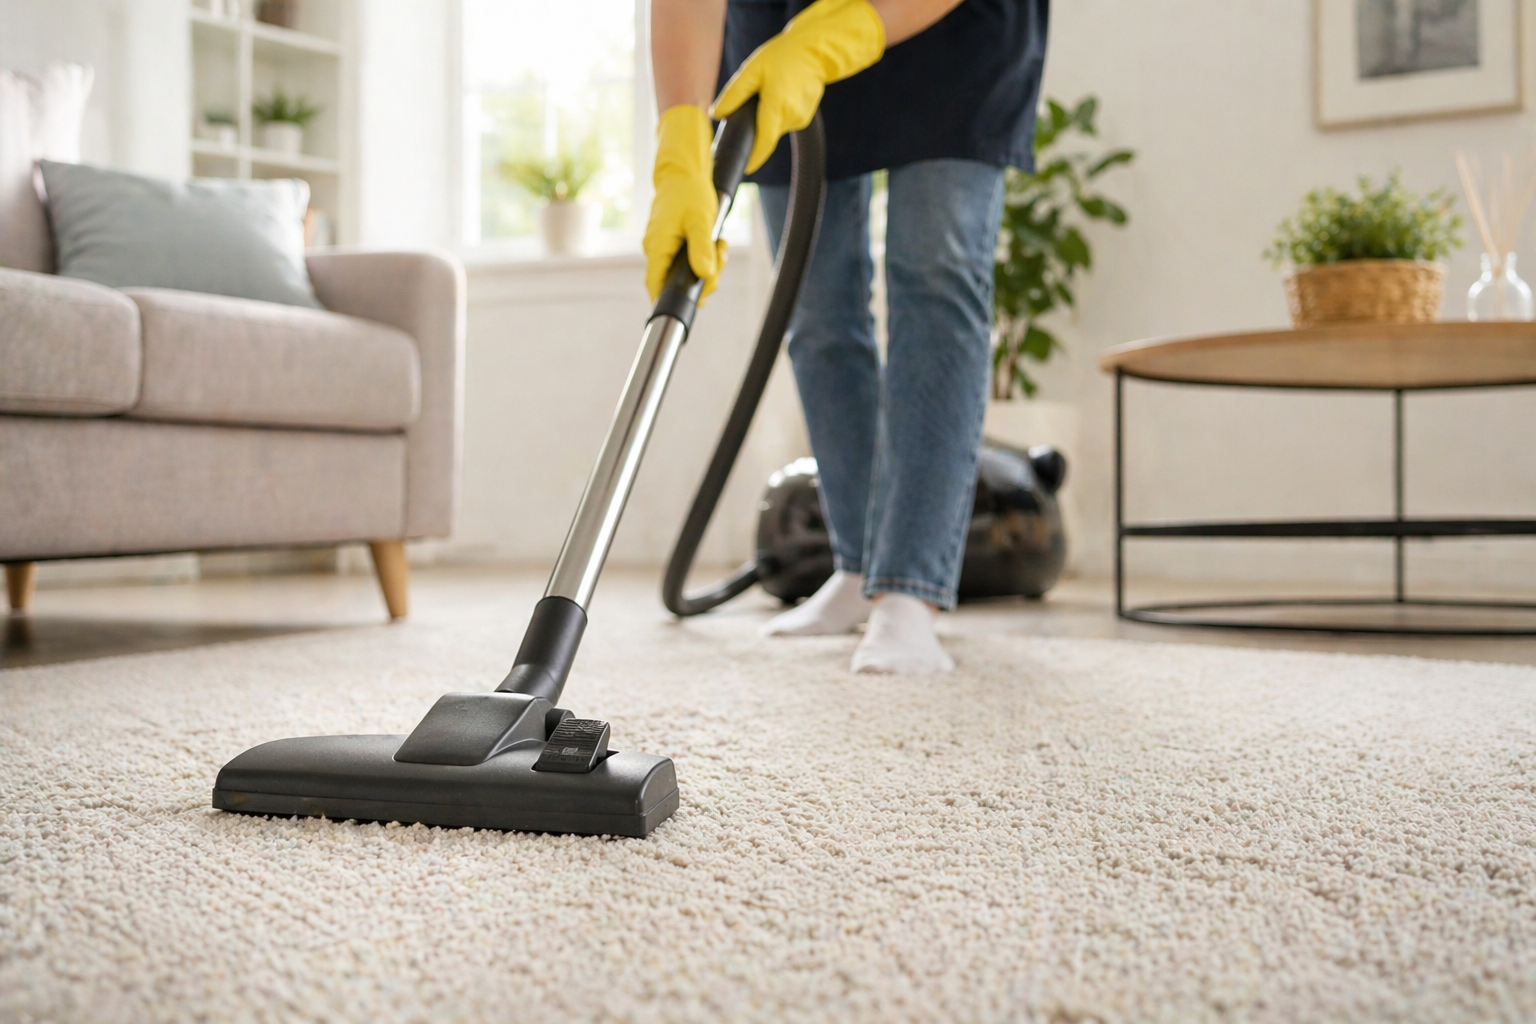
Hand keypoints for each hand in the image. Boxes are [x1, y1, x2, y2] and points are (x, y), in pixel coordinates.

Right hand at [643, 104, 726, 301]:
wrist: (684, 172)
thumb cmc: (690, 193)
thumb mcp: (701, 220)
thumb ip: (702, 248)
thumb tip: (705, 275)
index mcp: (657, 246)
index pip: (655, 285)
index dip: (670, 299)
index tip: (695, 299)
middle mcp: (656, 250)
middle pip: (676, 283)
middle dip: (704, 278)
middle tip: (720, 257)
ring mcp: (663, 247)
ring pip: (686, 272)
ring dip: (708, 265)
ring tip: (720, 244)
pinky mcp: (672, 244)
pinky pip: (688, 260)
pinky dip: (705, 256)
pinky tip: (715, 243)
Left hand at [710, 0, 885, 172]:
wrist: (815, 50)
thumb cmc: (783, 56)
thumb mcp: (753, 70)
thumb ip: (733, 94)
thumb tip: (716, 114)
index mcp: (776, 106)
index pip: (764, 142)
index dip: (753, 159)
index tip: (744, 169)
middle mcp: (790, 116)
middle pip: (765, 134)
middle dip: (755, 126)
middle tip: (752, 102)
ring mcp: (800, 119)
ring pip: (774, 128)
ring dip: (766, 117)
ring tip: (770, 91)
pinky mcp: (804, 118)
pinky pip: (783, 122)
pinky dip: (777, 113)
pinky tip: (780, 93)